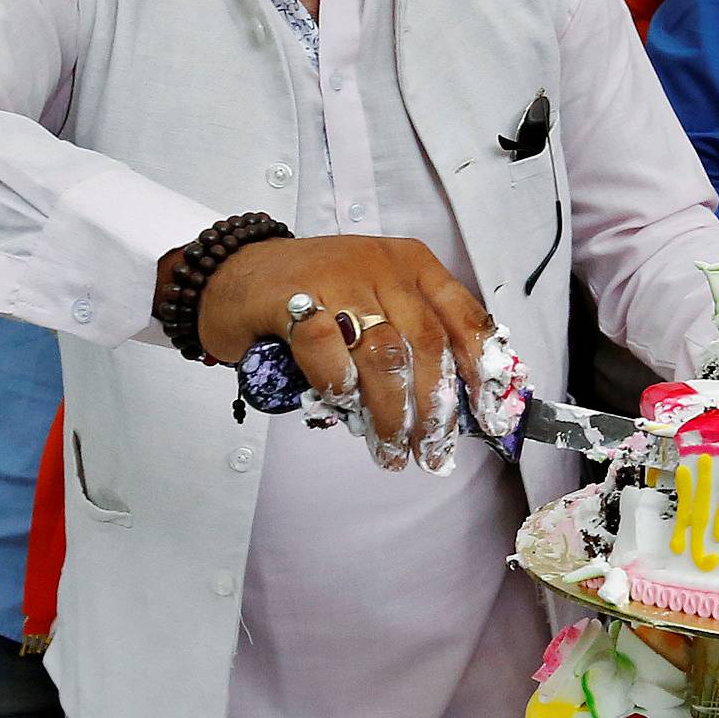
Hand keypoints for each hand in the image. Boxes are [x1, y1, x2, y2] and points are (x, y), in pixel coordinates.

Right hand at [183, 234, 489, 471]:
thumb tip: (445, 408)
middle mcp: (382, 266)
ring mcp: (339, 277)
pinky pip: (328, 351)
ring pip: (384, 355)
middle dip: (434, 409)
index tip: (487, 416)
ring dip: (391, 413)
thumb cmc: (310, 298)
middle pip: (427, 345)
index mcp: (413, 266)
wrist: (231, 276)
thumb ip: (408, 342)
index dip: (481, 371)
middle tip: (432, 451)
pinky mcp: (293, 296)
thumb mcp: (374, 305)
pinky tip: (342, 410)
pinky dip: (339, 387)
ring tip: (392, 449)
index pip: (464, 318)